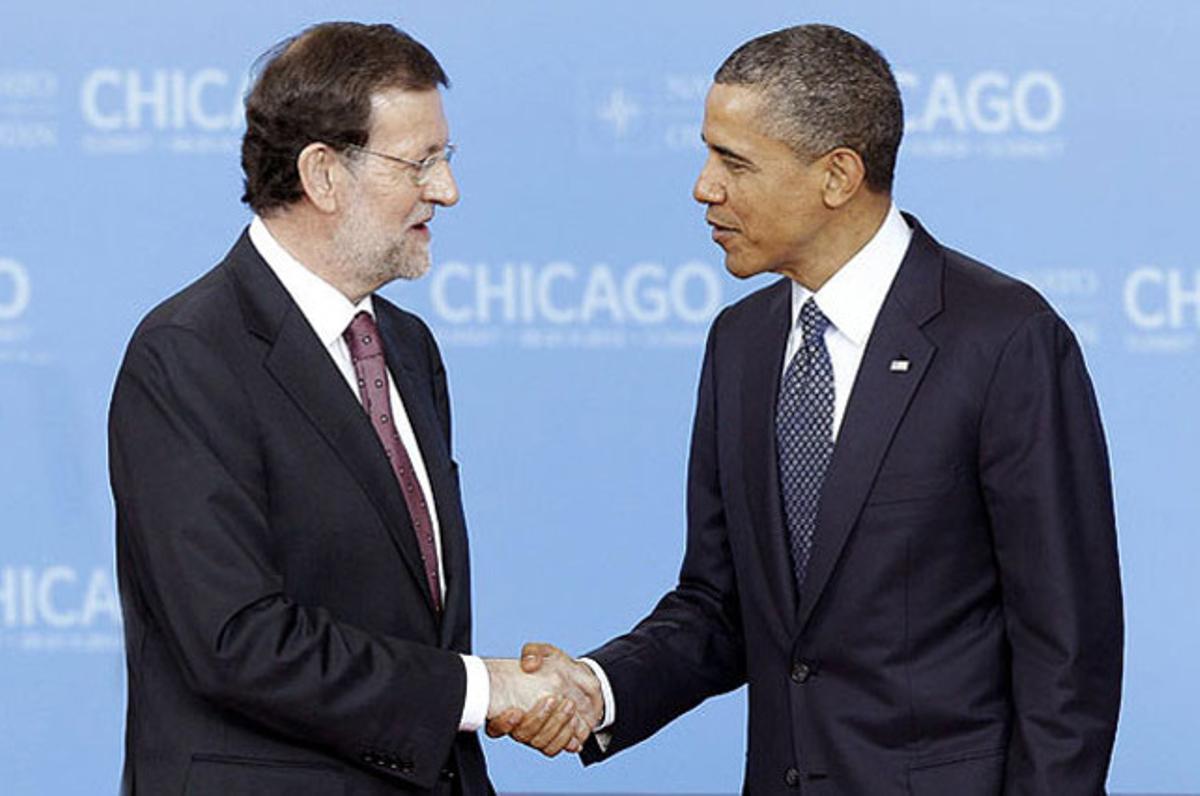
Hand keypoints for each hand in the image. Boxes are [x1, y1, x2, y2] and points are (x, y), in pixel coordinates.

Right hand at [485, 642, 602, 755]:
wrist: (583, 679)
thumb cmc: (558, 666)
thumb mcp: (546, 653)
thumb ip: (533, 653)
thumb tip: (529, 664)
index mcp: (510, 705)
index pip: (495, 725)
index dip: (503, 723)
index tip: (516, 711)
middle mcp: (522, 724)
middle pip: (521, 735)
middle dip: (537, 719)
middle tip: (553, 699)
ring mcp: (538, 734)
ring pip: (539, 743)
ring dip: (555, 726)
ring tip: (569, 705)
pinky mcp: (555, 740)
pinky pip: (555, 748)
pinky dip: (564, 737)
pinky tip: (573, 722)